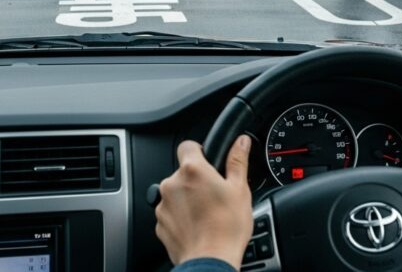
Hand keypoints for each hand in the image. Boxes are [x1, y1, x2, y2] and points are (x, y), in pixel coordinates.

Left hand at [156, 136, 253, 268]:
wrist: (210, 261)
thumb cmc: (226, 228)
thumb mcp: (240, 189)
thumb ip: (237, 160)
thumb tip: (241, 142)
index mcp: (192, 170)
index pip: (188, 145)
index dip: (199, 151)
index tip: (208, 161)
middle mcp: (172, 184)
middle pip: (183, 172)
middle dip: (196, 180)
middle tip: (214, 194)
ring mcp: (163, 205)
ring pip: (176, 194)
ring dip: (188, 199)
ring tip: (207, 213)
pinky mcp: (160, 224)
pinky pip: (170, 213)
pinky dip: (181, 216)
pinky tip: (198, 225)